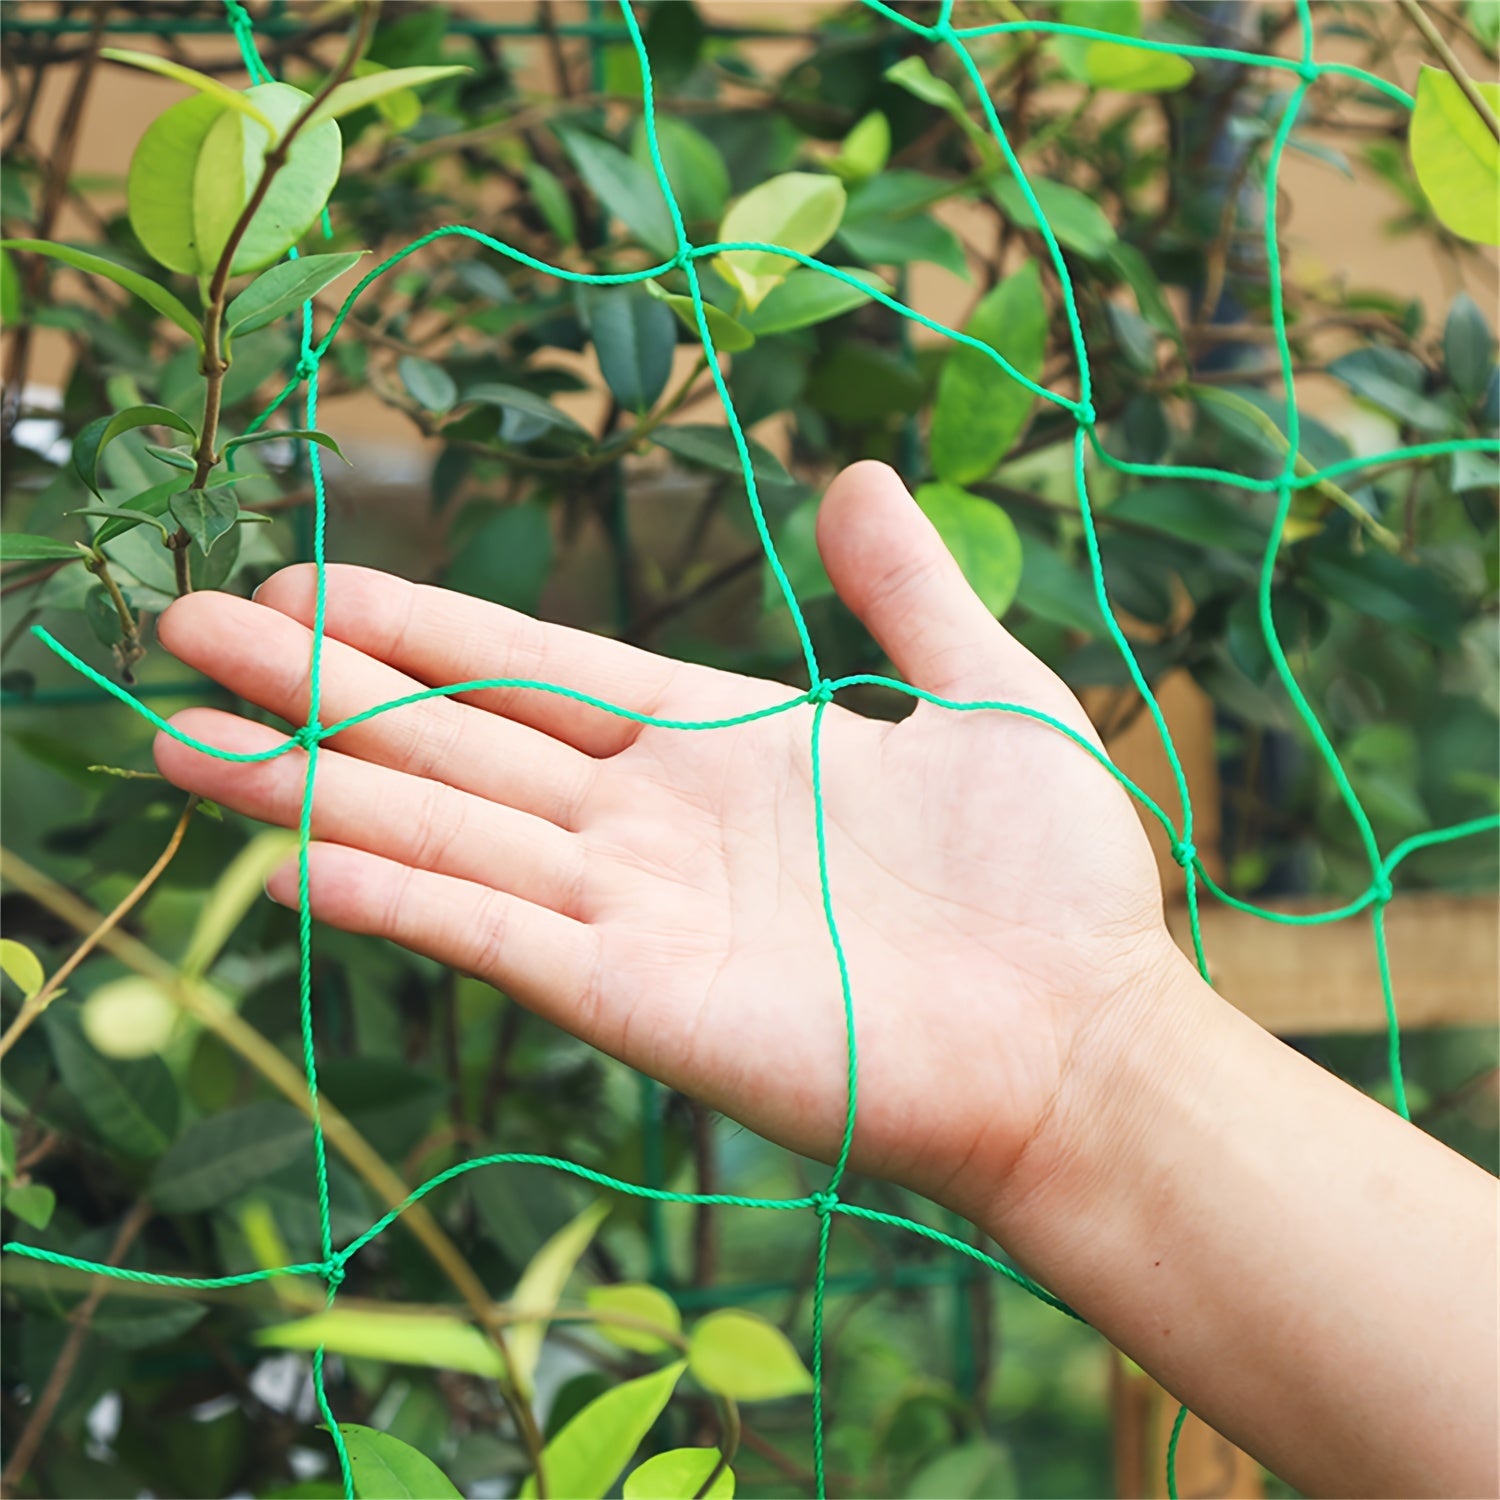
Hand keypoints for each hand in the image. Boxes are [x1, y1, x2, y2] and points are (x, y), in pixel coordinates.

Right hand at [154, 462, 1180, 1222]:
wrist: (1085, 1038)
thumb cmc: (1051, 879)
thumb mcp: (986, 692)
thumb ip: (907, 592)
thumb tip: (860, 474)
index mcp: (720, 747)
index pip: (534, 669)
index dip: (417, 625)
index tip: (304, 581)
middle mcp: (653, 825)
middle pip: (455, 739)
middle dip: (319, 686)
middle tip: (186, 629)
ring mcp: (636, 913)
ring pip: (441, 831)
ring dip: (311, 788)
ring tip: (180, 737)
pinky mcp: (639, 1002)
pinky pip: (491, 935)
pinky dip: (393, 895)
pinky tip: (292, 851)